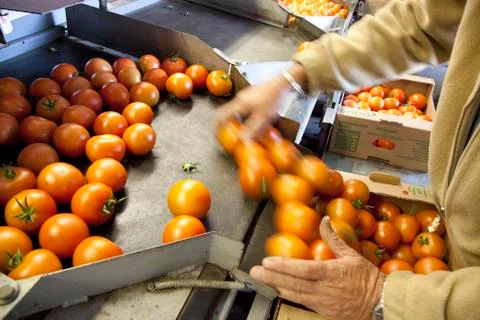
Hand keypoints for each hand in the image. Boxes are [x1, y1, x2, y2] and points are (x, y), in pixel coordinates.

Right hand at [215, 63, 307, 139]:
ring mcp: (245, 97)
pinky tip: (253, 123)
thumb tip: (241, 142)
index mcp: (238, 104)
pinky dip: (244, 118)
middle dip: (227, 126)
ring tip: (242, 132)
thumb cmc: (273, 98)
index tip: (218, 136)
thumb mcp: (262, 118)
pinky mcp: (252, 96)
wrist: (283, 83)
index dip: (216, 127)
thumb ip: (251, 130)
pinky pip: (243, 109)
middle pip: (226, 115)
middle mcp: (239, 99)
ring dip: (236, 123)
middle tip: (231, 136)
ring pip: (235, 112)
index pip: (220, 116)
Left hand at [250, 217, 385, 319]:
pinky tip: (277, 291)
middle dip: (271, 277)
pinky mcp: (323, 312)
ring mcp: (322, 303)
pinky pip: (302, 303)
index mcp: (331, 273)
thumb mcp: (352, 255)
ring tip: (260, 281)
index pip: (302, 269)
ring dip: (276, 287)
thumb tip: (324, 220)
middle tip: (254, 272)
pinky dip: (288, 297)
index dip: (283, 266)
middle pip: (293, 283)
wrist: (381, 304)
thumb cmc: (367, 278)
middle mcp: (324, 289)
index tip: (268, 261)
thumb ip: (334, 238)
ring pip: (294, 295)